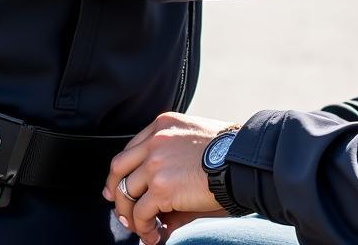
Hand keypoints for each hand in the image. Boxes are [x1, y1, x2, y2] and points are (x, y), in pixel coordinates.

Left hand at [103, 112, 231, 244]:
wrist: (241, 161)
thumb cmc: (227, 150)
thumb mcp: (195, 139)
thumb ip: (174, 155)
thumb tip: (162, 187)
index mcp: (165, 123)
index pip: (132, 147)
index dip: (124, 170)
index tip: (121, 185)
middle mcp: (156, 139)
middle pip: (119, 167)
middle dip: (116, 191)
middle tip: (122, 209)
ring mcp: (156, 162)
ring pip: (126, 193)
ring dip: (131, 215)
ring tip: (143, 228)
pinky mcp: (161, 187)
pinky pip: (141, 213)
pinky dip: (144, 228)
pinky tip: (154, 235)